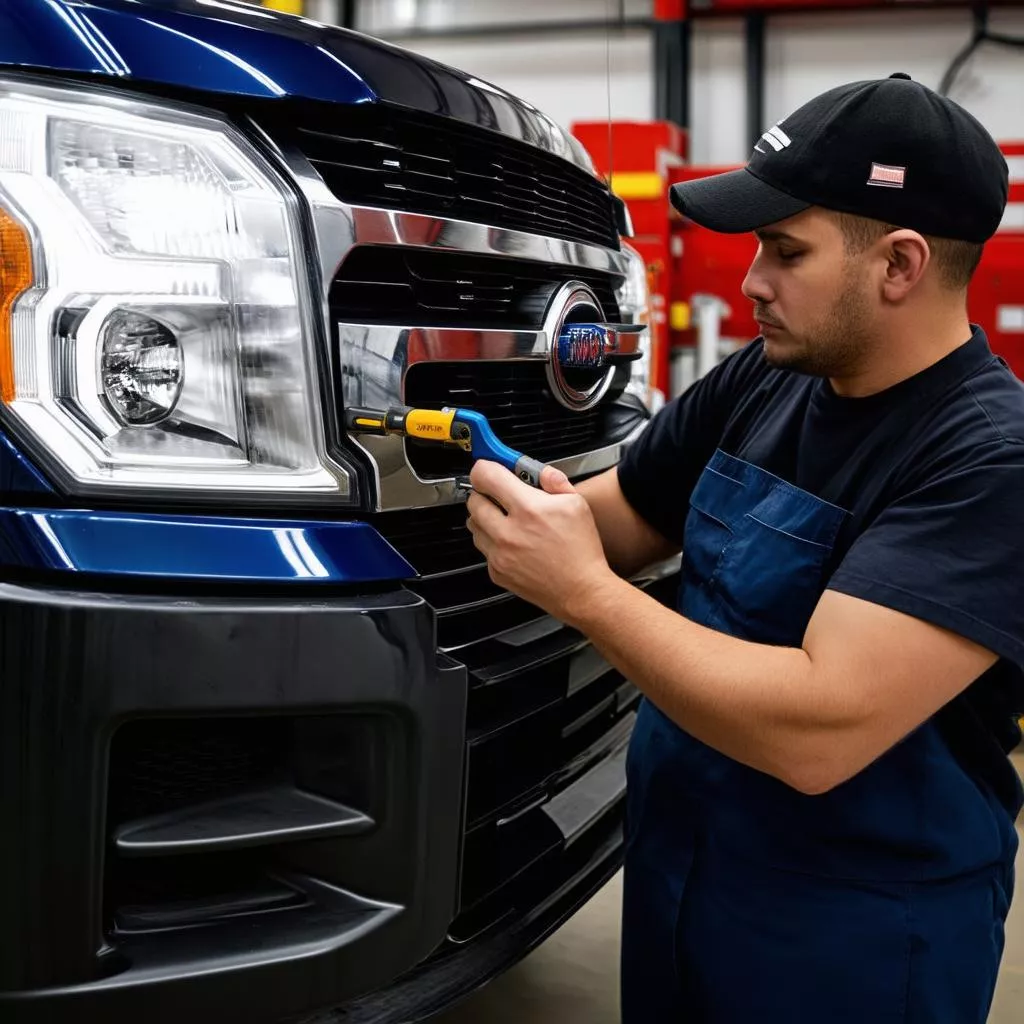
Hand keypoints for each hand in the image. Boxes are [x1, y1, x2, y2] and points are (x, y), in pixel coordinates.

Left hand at [466, 460, 616, 625]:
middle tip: (500, 495)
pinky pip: (483, 548)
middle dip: (485, 493)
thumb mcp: (577, 504)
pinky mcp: (497, 571)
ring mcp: (499, 554)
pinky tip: (512, 541)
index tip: (488, 467)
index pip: (486, 477)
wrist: (582, 590)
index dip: (485, 468)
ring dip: (485, 518)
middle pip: (474, 500)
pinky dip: (492, 541)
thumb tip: (539, 470)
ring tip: (507, 520)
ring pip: (474, 525)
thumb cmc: (581, 551)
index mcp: (528, 509)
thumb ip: (555, 481)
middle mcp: (508, 532)